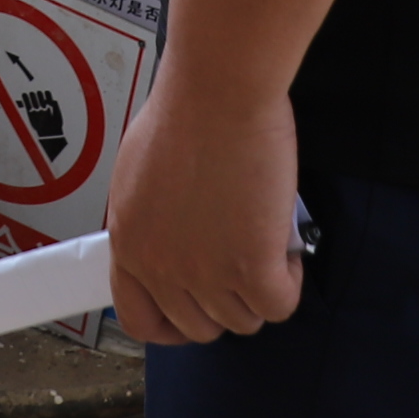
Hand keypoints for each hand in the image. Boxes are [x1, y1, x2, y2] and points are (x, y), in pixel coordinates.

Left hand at [104, 75, 301, 346]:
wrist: (219, 90)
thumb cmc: (186, 111)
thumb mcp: (141, 174)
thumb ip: (152, 219)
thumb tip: (174, 236)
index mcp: (129, 243)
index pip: (140, 319)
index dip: (171, 325)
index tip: (191, 314)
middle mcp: (161, 266)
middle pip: (199, 327)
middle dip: (224, 302)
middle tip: (242, 269)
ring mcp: (206, 272)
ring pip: (243, 320)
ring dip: (259, 291)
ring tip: (267, 248)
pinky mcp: (252, 266)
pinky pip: (279, 305)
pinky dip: (289, 284)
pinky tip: (286, 250)